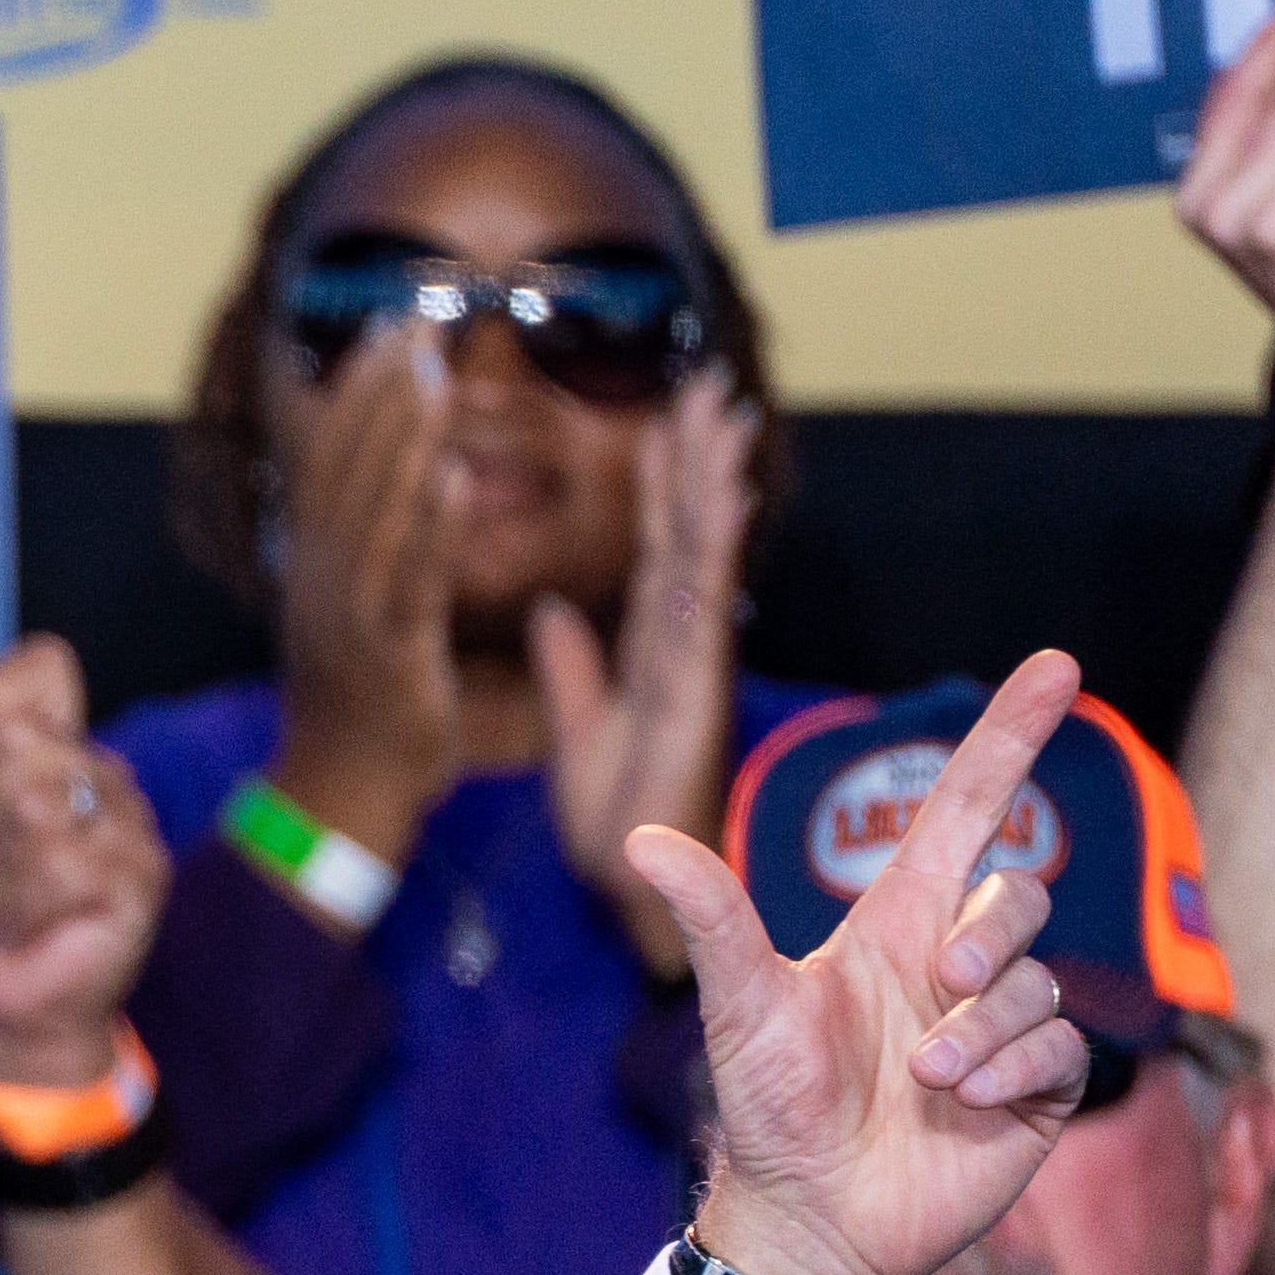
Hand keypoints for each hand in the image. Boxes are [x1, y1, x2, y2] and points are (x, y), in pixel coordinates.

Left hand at [0, 637, 162, 1088]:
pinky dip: (19, 902)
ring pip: (39, 803)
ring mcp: (128, 823)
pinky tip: (9, 927)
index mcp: (46, 752)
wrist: (0, 1016)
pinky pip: (66, 863)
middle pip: (23, 743)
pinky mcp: (141, 876)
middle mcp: (95, 774)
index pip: (43, 669)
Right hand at [261, 324, 463, 870]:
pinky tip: (456, 475)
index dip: (354, 390)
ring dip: (402, 439)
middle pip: (345, 468)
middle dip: (379, 391)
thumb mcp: (348, 612)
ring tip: (433, 373)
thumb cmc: (358, 706)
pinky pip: (413, 580)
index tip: (387, 328)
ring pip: (374, 513)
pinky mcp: (388, 655)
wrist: (338, 796)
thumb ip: (362, 547)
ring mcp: (349, 616)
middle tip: (415, 319)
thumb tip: (390, 484)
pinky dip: (433, 527)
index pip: (328, 457)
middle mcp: (321, 580)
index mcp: (314, 566)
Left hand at [535, 372, 760, 981]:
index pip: (655, 550)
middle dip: (696, 459)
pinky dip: (711, 545)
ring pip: (702, 552)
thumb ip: (571, 669)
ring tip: (721, 412)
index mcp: (651, 651)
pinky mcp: (695, 685)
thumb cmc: (620, 824)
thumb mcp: (577, 732)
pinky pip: (701, 601)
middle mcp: (679, 645)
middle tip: (707, 384)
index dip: (661, 486)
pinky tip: (724, 494)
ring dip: (711, 481)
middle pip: (688, 533)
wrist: (637, 889)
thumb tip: (551, 608)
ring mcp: (693, 661)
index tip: (665, 420)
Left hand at [642, 649, 1093, 1274]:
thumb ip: (712, 920)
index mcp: (898, 928)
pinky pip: (1063, 1047)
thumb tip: (638, 838)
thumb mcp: (741, 1007)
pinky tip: (961, 1105)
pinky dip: (1012, 1071)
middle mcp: (955, 966)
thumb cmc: (771, 1110)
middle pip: (1022, 892)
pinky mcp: (1038, 1086)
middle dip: (995, 932)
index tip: (1058, 664)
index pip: (967, 809)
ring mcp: (1001, 1025)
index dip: (1008, 737)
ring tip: (926, 1080)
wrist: (810, 1220)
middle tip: (942, 987)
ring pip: (1040, 981)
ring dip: (984, 1029)